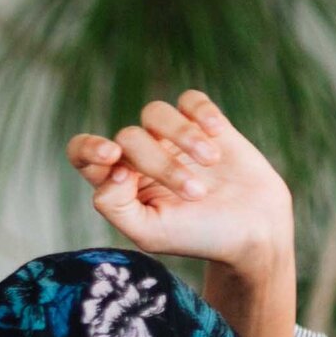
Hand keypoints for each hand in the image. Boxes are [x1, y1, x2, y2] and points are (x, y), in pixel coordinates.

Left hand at [66, 91, 292, 279]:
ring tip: (210, 162)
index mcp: (118, 183)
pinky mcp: (203, 123)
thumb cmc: (197, 236)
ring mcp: (171, 138)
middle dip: (160, 164)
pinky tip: (219, 136)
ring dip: (183, 136)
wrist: (252, 230)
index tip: (112, 156)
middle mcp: (139, 156)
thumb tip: (113, 169)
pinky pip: (190, 100)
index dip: (89, 148)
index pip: (83, 153)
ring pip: (155, 112)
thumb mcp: (149, 233)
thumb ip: (115, 206)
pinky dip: (202, 114)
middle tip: (194, 193)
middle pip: (128, 137)